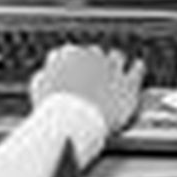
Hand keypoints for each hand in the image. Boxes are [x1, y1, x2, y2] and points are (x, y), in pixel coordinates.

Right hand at [29, 45, 143, 134]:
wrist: (76, 123)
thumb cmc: (54, 109)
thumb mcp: (40, 89)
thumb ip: (42, 77)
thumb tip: (44, 74)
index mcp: (69, 56)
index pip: (70, 53)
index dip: (72, 63)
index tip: (73, 71)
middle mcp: (92, 57)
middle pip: (94, 53)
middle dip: (93, 62)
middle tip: (93, 73)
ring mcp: (113, 69)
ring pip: (116, 56)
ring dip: (114, 62)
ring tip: (115, 67)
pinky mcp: (129, 83)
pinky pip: (137, 69)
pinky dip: (136, 68)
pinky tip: (136, 67)